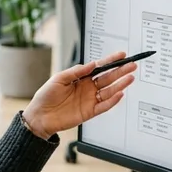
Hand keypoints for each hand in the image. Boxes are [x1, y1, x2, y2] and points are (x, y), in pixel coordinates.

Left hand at [22, 51, 136, 137]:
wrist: (40, 116)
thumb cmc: (46, 96)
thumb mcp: (59, 78)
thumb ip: (76, 71)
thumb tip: (92, 64)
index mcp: (81, 78)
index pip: (99, 67)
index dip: (111, 61)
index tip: (122, 56)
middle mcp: (87, 88)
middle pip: (108, 78)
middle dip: (120, 71)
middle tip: (132, 65)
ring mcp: (89, 100)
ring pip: (109, 91)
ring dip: (120, 84)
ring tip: (130, 78)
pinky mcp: (89, 112)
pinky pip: (104, 106)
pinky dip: (112, 101)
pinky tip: (120, 94)